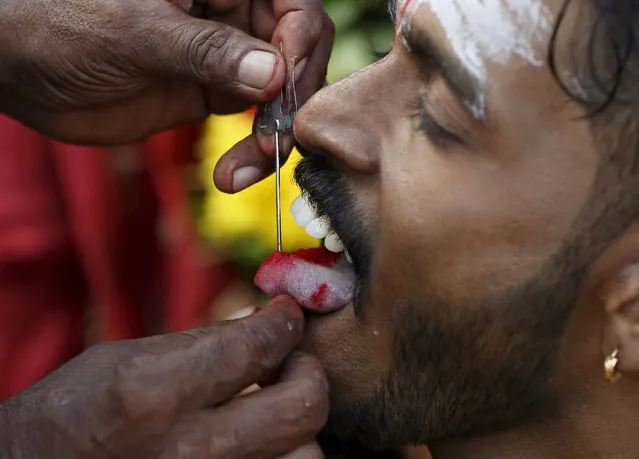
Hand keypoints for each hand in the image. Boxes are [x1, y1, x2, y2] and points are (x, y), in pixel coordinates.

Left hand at [0, 0, 330, 146]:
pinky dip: (253, 154)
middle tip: (273, 141)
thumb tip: (274, 74)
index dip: (300, 46)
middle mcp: (235, 15)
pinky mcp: (217, 95)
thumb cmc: (66, 25)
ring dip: (274, 137)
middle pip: (298, 55)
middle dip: (292, 102)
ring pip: (282, 97)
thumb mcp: (136, 31)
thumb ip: (207, 50)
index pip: (294, 7)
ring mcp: (229, 58)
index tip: (283, 89)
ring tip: (247, 168)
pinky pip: (255, 125)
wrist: (25, 68)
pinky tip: (232, 176)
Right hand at [0, 296, 327, 458]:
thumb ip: (201, 342)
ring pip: (305, 456)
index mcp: (157, 394)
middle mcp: (192, 451)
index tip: (286, 315)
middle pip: (302, 407)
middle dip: (307, 373)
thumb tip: (261, 322)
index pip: (255, 347)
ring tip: (269, 408)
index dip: (282, 322)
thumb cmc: (71, 415)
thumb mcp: (125, 360)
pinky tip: (255, 436)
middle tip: (287, 362)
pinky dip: (280, 452)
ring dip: (296, 426)